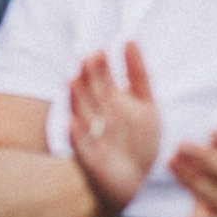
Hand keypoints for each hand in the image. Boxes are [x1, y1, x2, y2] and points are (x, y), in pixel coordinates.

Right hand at [67, 43, 160, 216]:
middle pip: (91, 92)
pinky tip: (71, 124)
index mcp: (109, 100)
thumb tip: (129, 38)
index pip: (102, 79)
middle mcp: (97, 115)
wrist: (130, 179)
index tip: (100, 50)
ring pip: (82, 113)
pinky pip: (81, 147)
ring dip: (76, 98)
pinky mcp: (90, 159)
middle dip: (88, 77)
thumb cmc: (137, 139)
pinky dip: (76, 136)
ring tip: (71, 81)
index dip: (101, 66)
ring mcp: (92, 136)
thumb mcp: (144, 104)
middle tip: (87, 59)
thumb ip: (137, 73)